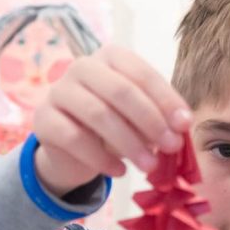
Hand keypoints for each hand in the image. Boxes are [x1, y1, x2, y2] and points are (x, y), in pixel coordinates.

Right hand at [31, 44, 192, 196]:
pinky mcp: (44, 119)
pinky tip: (120, 172)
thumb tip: (182, 126)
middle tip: (171, 147)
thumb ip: (159, 117)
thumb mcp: (140, 118)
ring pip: (98, 114)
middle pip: (121, 91)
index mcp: (110, 57)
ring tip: (149, 166)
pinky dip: (102, 159)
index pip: (141, 73)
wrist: (73, 149)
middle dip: (151, 121)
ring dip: (129, 143)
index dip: (166, 100)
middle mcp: (82, 66)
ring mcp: (59, 91)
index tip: (186, 125)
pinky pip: (75, 139)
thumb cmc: (114, 126)